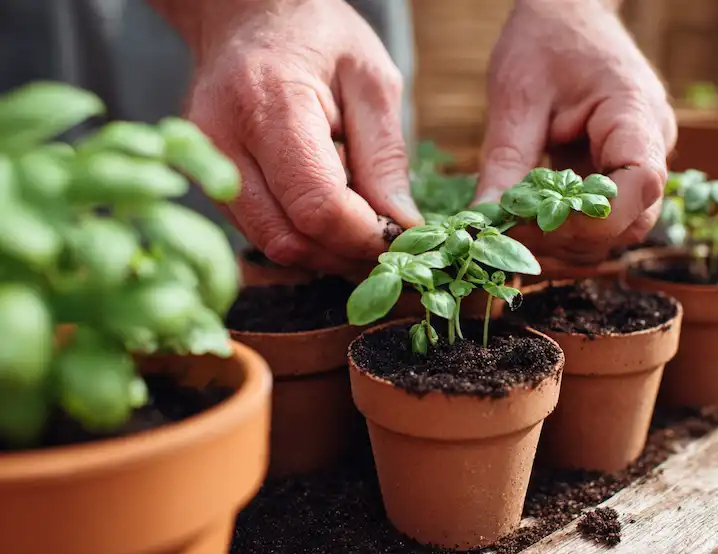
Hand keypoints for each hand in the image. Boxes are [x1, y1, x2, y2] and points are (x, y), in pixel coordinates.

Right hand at [169, 0, 421, 273]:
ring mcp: (206, 164)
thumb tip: (401, 226)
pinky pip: (258, 232)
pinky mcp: (207, 180)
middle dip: (346, 254)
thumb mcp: (372, 80)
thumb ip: (385, 156)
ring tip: (361, 232)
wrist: (247, 16)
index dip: (364, 236)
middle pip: (289, 238)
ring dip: (324, 254)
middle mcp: (223, 140)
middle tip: (386, 245)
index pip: (317, 205)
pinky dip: (301, 239)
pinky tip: (328, 219)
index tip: (398, 237)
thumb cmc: (317, 36)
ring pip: (271, 245)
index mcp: (270, 105)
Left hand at [473, 0, 675, 272]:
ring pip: (618, 229)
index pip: (641, 185)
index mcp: (636, 113)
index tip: (536, 224)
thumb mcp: (516, 97)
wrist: (568, 10)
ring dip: (568, 241)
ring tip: (516, 229)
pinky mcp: (618, 170)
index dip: (594, 219)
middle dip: (572, 238)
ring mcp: (640, 159)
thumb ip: (505, 162)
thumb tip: (483, 223)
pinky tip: (530, 223)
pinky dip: (568, 229)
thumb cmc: (545, 40)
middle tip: (511, 234)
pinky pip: (604, 217)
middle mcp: (651, 142)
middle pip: (631, 221)